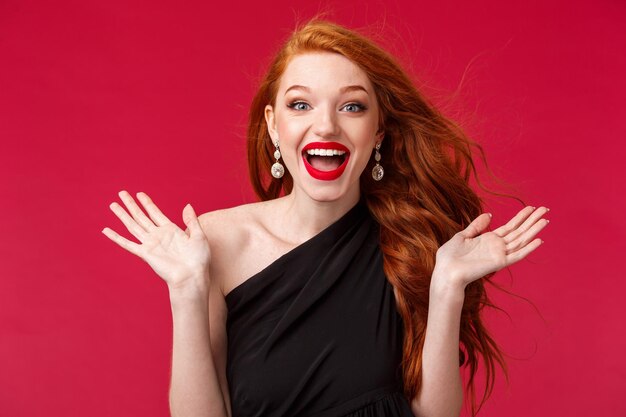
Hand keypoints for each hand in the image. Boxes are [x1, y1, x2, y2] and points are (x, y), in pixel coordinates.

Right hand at [102, 190, 210, 290]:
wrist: (192, 276)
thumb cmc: (198, 259)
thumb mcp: (199, 236)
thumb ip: (192, 221)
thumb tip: (187, 205)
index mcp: (171, 230)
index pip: (155, 213)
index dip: (147, 203)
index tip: (139, 194)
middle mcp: (158, 236)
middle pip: (141, 216)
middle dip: (131, 205)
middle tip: (122, 193)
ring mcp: (150, 244)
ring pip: (133, 226)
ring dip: (123, 215)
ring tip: (113, 205)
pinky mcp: (145, 254)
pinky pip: (128, 244)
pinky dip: (116, 237)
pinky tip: (106, 230)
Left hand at [433, 206, 549, 288]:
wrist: (445, 271)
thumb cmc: (450, 257)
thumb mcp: (463, 236)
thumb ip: (477, 226)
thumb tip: (489, 215)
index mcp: (488, 239)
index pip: (509, 226)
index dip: (521, 217)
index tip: (531, 207)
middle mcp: (496, 247)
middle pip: (519, 231)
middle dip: (531, 220)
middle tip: (545, 209)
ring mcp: (499, 254)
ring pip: (521, 240)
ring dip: (533, 230)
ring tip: (545, 220)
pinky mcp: (499, 263)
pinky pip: (517, 255)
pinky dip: (528, 248)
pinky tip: (539, 240)